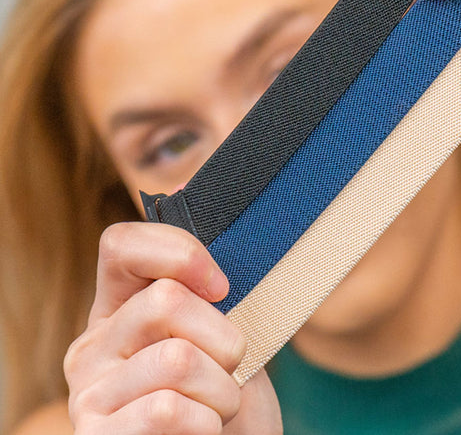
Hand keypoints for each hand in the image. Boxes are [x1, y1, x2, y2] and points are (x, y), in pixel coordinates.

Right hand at [64, 222, 280, 433]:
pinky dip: (209, 423)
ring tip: (219, 408)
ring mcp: (89, 393)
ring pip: (179, 359)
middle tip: (230, 370)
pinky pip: (170, 409)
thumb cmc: (223, 398)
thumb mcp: (223, 333)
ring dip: (225, 390)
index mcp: (120, 309)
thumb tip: (186, 191)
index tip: (224, 284)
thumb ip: (208, 283)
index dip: (178, 251)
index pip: (121, 244)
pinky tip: (202, 432)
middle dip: (226, 339)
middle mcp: (93, 345)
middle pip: (168, 301)